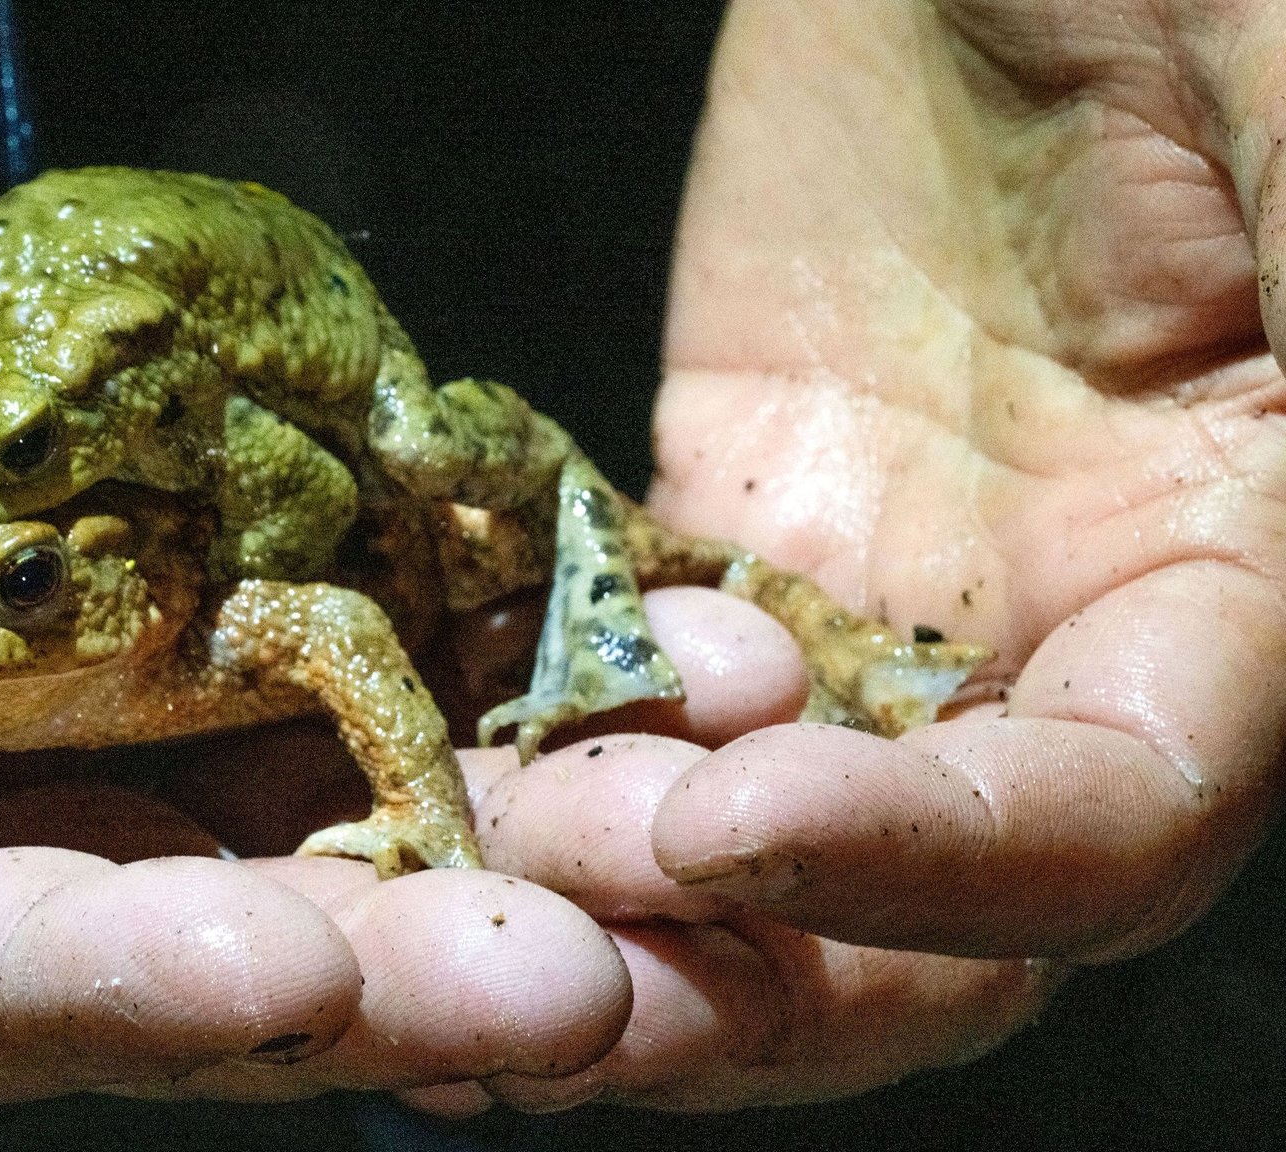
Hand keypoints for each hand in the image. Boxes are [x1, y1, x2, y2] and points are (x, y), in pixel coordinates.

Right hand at [0, 76, 633, 1119]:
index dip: (91, 988)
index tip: (279, 981)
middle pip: (176, 928)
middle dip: (375, 970)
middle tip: (588, 987)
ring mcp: (103, 688)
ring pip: (325, 803)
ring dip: (515, 840)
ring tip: (708, 830)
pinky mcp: (209, 561)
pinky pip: (383, 623)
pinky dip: (529, 651)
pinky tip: (688, 652)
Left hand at [412, 0, 1285, 1111]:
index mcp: (1236, 580)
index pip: (1105, 827)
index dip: (938, 871)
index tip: (726, 823)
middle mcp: (1053, 625)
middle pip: (910, 907)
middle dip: (734, 965)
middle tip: (535, 962)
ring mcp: (872, 574)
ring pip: (737, 813)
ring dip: (589, 879)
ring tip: (425, 886)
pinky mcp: (721, 497)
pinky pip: (611, 660)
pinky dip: (518, 732)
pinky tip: (402, 771)